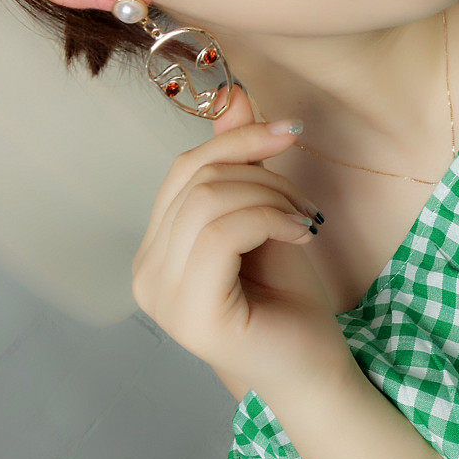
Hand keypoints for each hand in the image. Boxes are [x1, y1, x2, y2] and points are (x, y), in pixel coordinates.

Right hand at [131, 81, 355, 398]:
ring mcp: (160, 296)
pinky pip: (222, 232)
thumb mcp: (264, 213)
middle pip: (194, 179)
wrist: (313, 366)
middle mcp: (145, 272)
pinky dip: (270, 218)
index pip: (182, 170)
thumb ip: (241, 160)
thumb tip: (234, 92)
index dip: (236, 140)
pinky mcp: (188, 313)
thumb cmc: (286, 296)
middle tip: (305, 203)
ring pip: (209, 201)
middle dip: (261, 173)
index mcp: (157, 250)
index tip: (288, 130)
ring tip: (304, 222)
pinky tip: (301, 237)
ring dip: (272, 198)